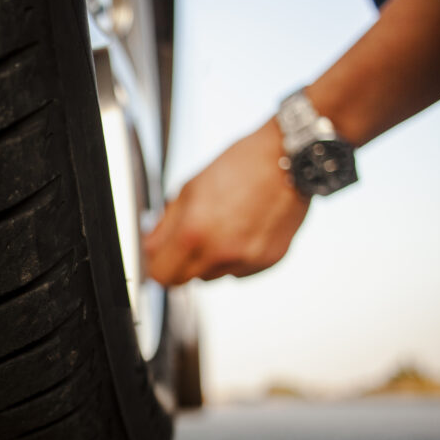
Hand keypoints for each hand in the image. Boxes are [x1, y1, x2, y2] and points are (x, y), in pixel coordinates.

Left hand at [143, 119, 310, 285]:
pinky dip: (234, 258)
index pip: (161, 275)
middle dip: (179, 264)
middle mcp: (220, 252)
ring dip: (208, 261)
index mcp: (194, 232)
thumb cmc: (241, 166)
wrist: (289, 158)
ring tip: (221, 228)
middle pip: (184, 280)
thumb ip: (165, 226)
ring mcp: (246, 260)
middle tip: (187, 240)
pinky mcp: (267, 262)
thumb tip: (150, 248)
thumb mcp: (190, 189)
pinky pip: (238, 272)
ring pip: (211, 277)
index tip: (158, 257)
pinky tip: (242, 231)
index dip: (157, 266)